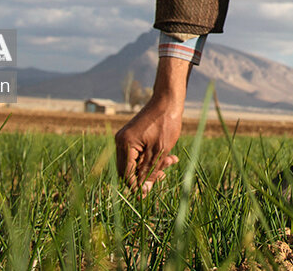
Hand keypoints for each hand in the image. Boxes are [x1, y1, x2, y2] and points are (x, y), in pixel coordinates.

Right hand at [114, 56, 188, 193]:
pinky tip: (169, 156)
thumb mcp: (160, 151)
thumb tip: (141, 190)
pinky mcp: (134, 136)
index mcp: (125, 145)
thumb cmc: (166, 123)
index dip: (137, 186)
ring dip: (153, 165)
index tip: (149, 193)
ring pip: (137, 162)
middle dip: (147, 175)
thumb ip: (149, 171)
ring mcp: (127, 138)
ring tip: (171, 161)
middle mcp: (121, 142)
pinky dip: (153, 157)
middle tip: (163, 175)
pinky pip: (141, 153)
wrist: (169, 100)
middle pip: (130, 170)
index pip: (126, 175)